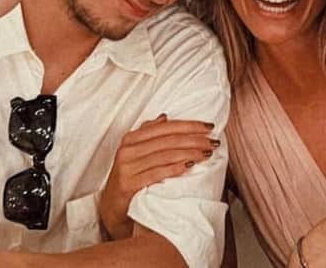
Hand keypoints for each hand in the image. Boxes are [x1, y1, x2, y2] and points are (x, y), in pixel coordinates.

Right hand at [99, 115, 219, 239]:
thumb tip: (164, 117)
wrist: (112, 208)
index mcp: (131, 139)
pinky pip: (158, 173)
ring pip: (166, 155)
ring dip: (190, 153)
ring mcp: (127, 167)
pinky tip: (190, 166)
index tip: (209, 127)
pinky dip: (176, 168)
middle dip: (195, 140)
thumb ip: (149, 134)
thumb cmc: (130, 178)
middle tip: (213, 142)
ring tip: (207, 153)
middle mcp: (128, 150)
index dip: (190, 125)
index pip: (166, 127)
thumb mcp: (137, 154)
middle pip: (169, 140)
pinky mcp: (129, 184)